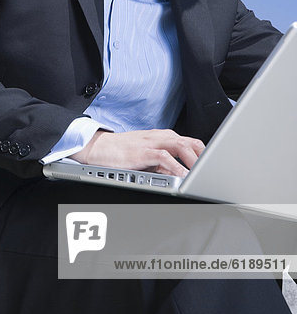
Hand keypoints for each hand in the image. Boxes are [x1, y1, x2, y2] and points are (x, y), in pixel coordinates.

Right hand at [71, 129, 204, 176]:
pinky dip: (175, 167)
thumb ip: (163, 164)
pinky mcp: (142, 152)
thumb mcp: (146, 157)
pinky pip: (163, 157)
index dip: (204, 153)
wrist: (97, 148)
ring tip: (203, 174)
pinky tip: (182, 176)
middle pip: (190, 142)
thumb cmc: (120, 153)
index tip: (214, 165)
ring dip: (193, 160)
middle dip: (204, 156)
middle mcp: (159, 137)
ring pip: (180, 146)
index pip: (190, 141)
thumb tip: (178, 175)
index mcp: (162, 137)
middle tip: (214, 171)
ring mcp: (151, 143)